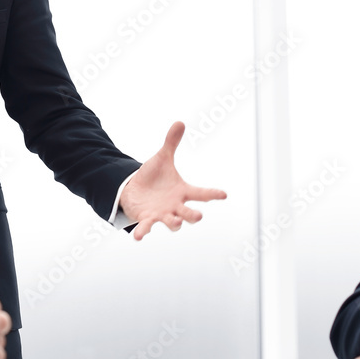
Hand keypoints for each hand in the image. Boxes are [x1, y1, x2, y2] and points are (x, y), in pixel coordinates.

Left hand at [119, 122, 226, 239]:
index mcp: (183, 191)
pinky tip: (138, 236)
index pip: (201, 193)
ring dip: (174, 223)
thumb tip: (180, 122)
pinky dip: (143, 231)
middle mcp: (175, 206)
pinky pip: (146, 226)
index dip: (213, 194)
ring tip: (174, 221)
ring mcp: (162, 214)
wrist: (136, 189)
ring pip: (172, 222)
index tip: (223, 194)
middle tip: (198, 216)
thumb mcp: (162, 158)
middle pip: (189, 213)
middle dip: (193, 215)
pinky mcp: (147, 218)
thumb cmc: (154, 176)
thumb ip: (171, 143)